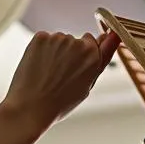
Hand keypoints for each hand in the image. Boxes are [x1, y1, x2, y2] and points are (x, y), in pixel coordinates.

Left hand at [1, 29, 120, 132]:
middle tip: (59, 75)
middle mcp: (78, 43)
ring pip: (58, 40)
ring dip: (54, 51)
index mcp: (93, 56)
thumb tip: (113, 36)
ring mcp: (58, 38)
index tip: (75, 62)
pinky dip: (40, 50)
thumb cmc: (59, 102)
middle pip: (74, 41)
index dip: (83, 54)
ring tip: (47, 74)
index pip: (93, 41)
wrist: (31, 107)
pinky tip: (38, 66)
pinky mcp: (41, 37)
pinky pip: (44, 39)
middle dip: (69, 53)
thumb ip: (101, 59)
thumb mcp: (88, 84)